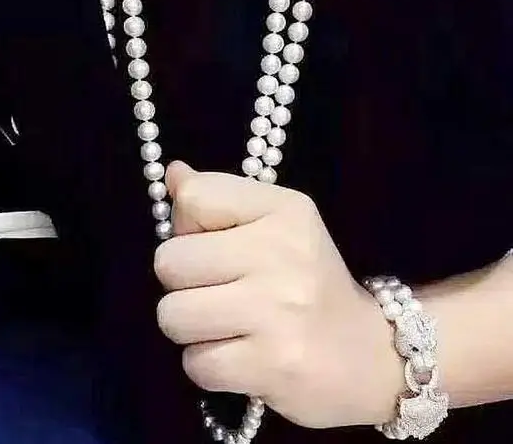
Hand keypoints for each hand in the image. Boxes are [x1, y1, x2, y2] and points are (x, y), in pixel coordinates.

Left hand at [154, 162, 400, 428]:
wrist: (369, 355)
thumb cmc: (309, 282)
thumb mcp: (276, 223)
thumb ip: (220, 196)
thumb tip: (173, 172)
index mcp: (284, 209)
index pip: (193, 198)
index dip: (190, 228)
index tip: (219, 247)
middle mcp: (282, 251)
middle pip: (169, 261)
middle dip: (183, 284)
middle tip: (221, 292)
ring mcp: (277, 309)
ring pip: (172, 315)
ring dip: (192, 328)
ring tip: (229, 326)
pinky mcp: (272, 364)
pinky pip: (195, 364)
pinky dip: (208, 365)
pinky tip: (241, 355)